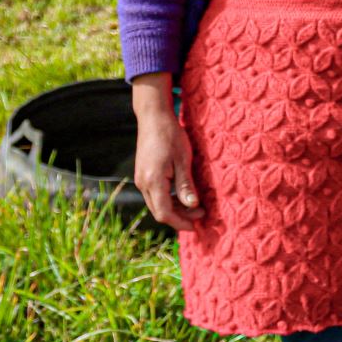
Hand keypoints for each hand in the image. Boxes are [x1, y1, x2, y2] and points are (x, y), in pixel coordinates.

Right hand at [131, 73, 203, 231]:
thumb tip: (192, 207)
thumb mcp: (183, 160)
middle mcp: (142, 184)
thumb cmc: (171, 135)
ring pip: (157, 204)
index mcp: (152, 181)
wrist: (154, 117)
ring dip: (175, 209)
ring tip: (195, 206)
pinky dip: (169, 200)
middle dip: (180, 217)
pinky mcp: (143, 175)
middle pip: (160, 212)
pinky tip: (183, 196)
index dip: (181, 223)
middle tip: (201, 214)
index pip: (165, 214)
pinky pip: (155, 195)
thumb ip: (186, 185)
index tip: (198, 224)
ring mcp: (140, 179)